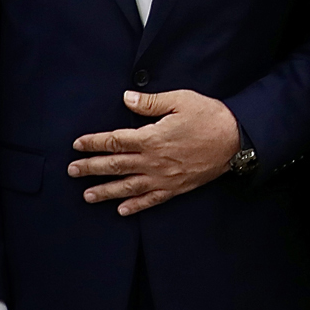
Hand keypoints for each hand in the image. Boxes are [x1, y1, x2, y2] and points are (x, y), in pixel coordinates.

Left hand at [70, 89, 241, 214]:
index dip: (94, 143)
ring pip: (128, 187)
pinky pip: (152, 200)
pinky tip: (122, 211)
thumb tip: (125, 99)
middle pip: (115, 166)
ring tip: (87, 195)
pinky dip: (136, 206)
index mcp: (152, 138)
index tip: (77, 144)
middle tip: (72, 171)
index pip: (115, 141)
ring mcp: (164, 177)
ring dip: (105, 191)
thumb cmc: (210, 116)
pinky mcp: (177, 187)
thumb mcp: (181, 100)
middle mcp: (153, 161)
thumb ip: (150, 102)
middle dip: (91, 168)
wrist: (237, 139)